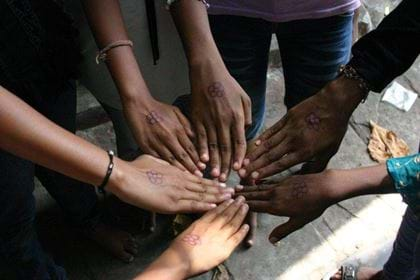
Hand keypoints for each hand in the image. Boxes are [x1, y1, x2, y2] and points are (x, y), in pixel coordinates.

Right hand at [109, 155, 234, 213]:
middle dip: (219, 190)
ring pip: (202, 195)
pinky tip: (215, 207)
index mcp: (177, 172)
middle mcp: (181, 181)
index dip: (211, 182)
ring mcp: (178, 192)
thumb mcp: (154, 159)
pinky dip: (204, 206)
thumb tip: (168, 165)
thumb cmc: (136, 167)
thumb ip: (166, 164)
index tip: (222, 183)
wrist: (125, 175)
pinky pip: (192, 205)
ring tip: (230, 199)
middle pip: (204, 186)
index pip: (199, 178)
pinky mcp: (172, 203)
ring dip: (217, 198)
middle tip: (233, 192)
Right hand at [123, 98, 205, 175]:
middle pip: (182, 156)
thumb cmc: (158, 108)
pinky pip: (157, 159)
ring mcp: (157, 143)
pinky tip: (169, 174)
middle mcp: (169, 137)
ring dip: (180, 169)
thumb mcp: (176, 112)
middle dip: (192, 167)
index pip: (190, 147)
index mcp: (177, 129)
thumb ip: (187, 124)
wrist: (139, 106)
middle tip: (198, 176)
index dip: (197, 158)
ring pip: (171, 160)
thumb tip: (195, 137)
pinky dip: (164, 167)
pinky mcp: (146, 146)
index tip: (203, 166)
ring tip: (187, 177)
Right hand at [137, 197, 249, 278]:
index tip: (230, 198)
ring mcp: (219, 237)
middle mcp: (212, 227)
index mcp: (202, 222)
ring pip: (233, 223)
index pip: (215, 211)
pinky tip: (247, 225)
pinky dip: (242, 231)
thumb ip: (198, 226)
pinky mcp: (225, 249)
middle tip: (242, 198)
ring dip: (240, 214)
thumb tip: (204, 223)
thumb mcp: (188, 231)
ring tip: (246, 206)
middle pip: (226, 214)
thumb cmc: (178, 248)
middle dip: (235, 205)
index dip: (224, 204)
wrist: (180, 261)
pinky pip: (236, 238)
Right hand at [190, 62, 251, 180]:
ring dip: (214, 162)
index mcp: (236, 116)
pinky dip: (201, 150)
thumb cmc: (227, 84)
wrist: (207, 73)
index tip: (239, 169)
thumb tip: (246, 130)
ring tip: (214, 176)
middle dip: (226, 165)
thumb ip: (247, 115)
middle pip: (226, 148)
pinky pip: (199, 138)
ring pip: (213, 146)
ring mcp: (209, 121)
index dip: (239, 157)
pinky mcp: (197, 119)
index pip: (239, 141)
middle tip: (225, 180)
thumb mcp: (244, 97)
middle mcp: (223, 121)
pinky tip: (202, 161)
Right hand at [237, 171, 337, 243]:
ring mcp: (279, 185)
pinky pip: (268, 180)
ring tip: (238, 186)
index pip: (255, 206)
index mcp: (276, 206)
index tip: (231, 204)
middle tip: (229, 193)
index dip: (243, 205)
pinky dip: (259, 181)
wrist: (324, 186)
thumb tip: (271, 241)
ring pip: (260, 187)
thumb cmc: (313, 206)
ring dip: (248, 187)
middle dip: (242, 195)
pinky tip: (255, 180)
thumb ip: (283, 230)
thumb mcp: (299, 222)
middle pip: (254, 195)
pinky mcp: (285, 179)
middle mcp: (274, 194)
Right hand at [240, 77, 363, 179]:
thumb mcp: (330, 151)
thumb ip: (317, 165)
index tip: (254, 178)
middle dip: (254, 165)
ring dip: (254, 154)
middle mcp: (293, 141)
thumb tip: (306, 177)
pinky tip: (254, 145)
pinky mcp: (287, 118)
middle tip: (241, 172)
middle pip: (270, 156)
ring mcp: (288, 129)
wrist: (334, 103)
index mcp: (304, 151)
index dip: (266, 172)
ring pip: (268, 144)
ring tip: (243, 161)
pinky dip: (262, 138)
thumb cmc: (334, 129)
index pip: (281, 164)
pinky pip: (271, 130)